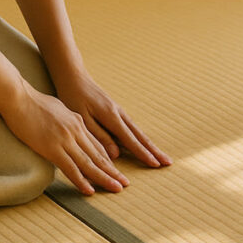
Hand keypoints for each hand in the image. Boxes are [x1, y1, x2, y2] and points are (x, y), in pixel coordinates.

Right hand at [2, 84, 131, 194]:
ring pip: (89, 163)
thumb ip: (68, 121)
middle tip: (124, 184)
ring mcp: (65, 140)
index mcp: (77, 121)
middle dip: (112, 171)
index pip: (96, 144)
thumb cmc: (33, 102)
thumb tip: (73, 128)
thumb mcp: (58, 108)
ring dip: (104, 178)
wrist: (19, 98)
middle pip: (98, 155)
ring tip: (116, 188)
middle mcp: (75, 131)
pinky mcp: (52, 148)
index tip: (115, 171)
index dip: (108, 160)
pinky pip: (70, 168)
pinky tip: (90, 191)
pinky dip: (81, 181)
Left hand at [53, 69, 172, 170]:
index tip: (156, 164)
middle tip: (168, 162)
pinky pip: (131, 127)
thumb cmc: (74, 98)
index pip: (130, 139)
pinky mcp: (115, 111)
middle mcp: (119, 113)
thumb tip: (116, 155)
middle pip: (139, 135)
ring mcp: (119, 111)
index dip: (143, 153)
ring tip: (160, 156)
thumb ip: (99, 136)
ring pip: (137, 131)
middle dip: (154, 150)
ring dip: (150, 144)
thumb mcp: (82, 119)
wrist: (74, 78)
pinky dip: (140, 137)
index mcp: (111, 116)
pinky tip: (144, 144)